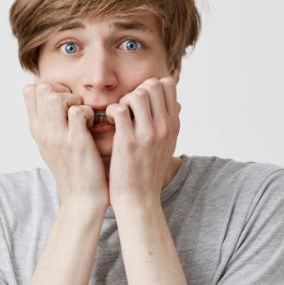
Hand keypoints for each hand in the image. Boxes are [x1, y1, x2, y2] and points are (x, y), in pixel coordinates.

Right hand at [23, 81, 109, 209]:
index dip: (50, 87)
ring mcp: (58, 137)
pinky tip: (92, 126)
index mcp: (36, 130)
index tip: (65, 101)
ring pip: (55, 97)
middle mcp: (43, 132)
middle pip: (43, 89)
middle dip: (63, 91)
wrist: (81, 199)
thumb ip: (50, 123)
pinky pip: (78, 111)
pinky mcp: (76, 143)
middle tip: (76, 107)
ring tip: (83, 117)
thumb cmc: (73, 170)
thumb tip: (52, 99)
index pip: (30, 91)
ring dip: (74, 100)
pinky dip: (88, 114)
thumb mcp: (52, 145)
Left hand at [105, 75, 180, 207]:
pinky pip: (118, 110)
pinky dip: (110, 112)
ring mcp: (147, 134)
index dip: (150, 86)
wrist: (139, 200)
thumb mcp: (166, 145)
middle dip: (135, 91)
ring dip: (123, 101)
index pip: (168, 84)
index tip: (140, 102)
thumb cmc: (148, 172)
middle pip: (152, 85)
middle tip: (127, 109)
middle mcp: (164, 127)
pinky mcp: (128, 142)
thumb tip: (170, 101)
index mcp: (174, 125)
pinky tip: (110, 123)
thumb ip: (167, 123)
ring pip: (136, 94)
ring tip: (118, 117)